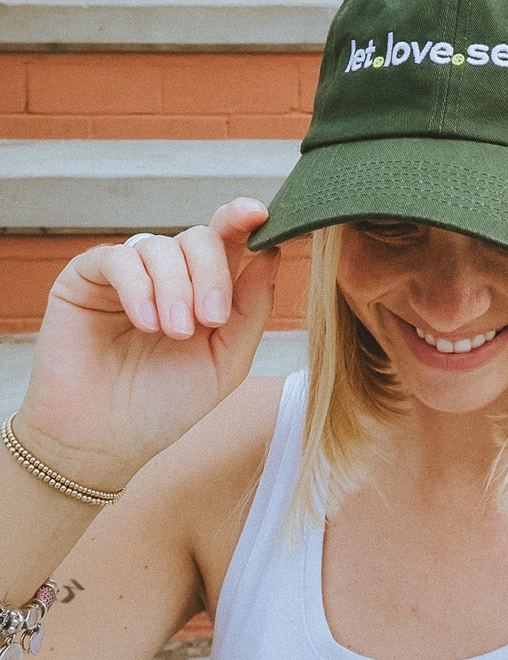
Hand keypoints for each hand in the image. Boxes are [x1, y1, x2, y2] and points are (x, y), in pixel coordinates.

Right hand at [14, 199, 279, 487]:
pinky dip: (139, 287)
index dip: (243, 220)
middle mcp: (168, 275)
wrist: (104, 445)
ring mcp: (127, 274)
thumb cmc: (165, 407)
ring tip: (174, 333)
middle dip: (212, 273)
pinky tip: (146, 323)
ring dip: (175, 288)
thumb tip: (271, 252)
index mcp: (205, 289)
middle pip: (200, 238)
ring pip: (161, 247)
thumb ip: (251, 309)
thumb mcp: (225, 362)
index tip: (259, 214)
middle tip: (209, 319)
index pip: (228, 241)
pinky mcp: (85, 279)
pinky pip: (119, 259)